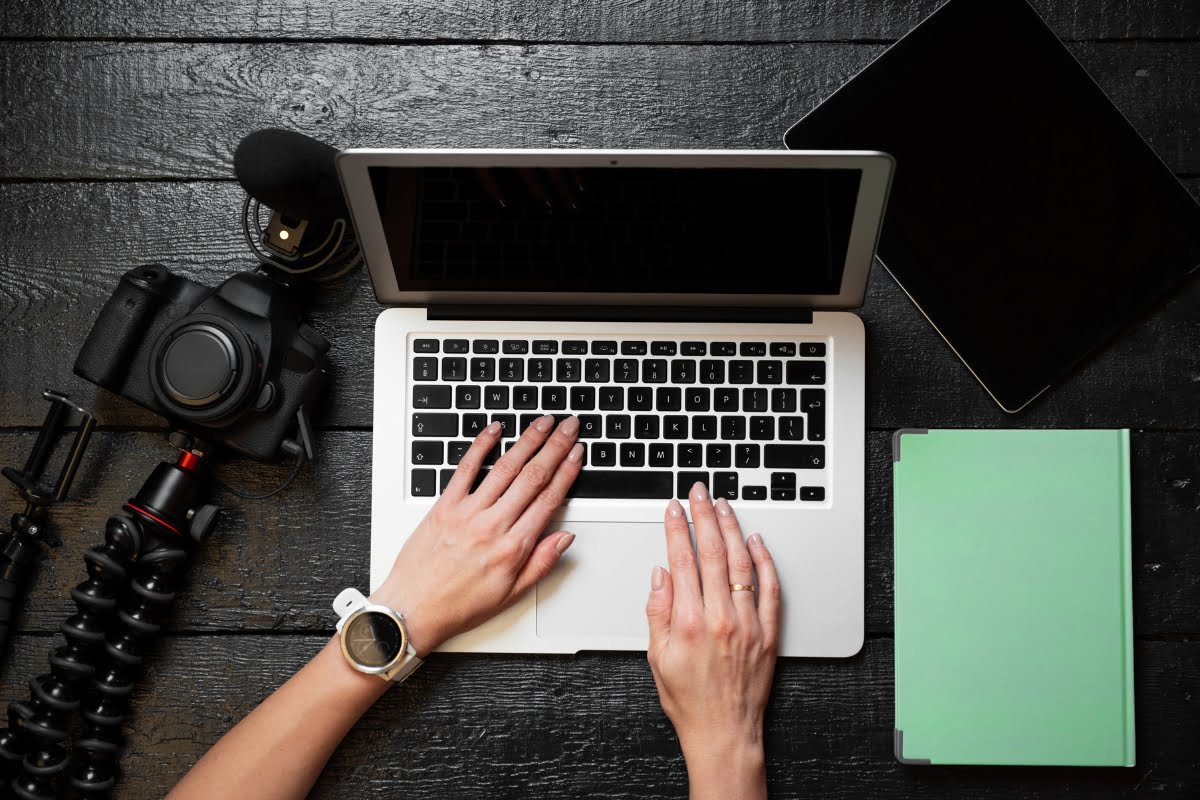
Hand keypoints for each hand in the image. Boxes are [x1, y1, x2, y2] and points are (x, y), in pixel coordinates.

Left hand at [372, 414, 582, 654]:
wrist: (412, 610)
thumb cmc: (459, 605)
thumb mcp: (511, 594)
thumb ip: (542, 563)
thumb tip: (566, 537)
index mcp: (512, 548)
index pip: (548, 499)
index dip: (567, 472)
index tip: (577, 453)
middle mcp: (492, 525)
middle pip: (532, 477)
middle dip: (555, 446)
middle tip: (569, 426)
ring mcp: (467, 512)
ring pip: (505, 468)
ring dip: (527, 440)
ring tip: (543, 422)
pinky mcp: (443, 506)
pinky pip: (465, 469)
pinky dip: (481, 446)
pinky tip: (495, 430)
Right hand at [645, 483, 779, 798]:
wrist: (723, 732)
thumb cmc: (688, 700)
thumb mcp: (656, 657)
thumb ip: (657, 611)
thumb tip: (660, 575)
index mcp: (689, 621)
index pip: (682, 560)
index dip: (677, 528)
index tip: (674, 509)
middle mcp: (721, 617)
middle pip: (713, 552)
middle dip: (705, 516)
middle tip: (700, 493)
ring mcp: (748, 623)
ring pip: (742, 563)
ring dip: (732, 529)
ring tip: (724, 507)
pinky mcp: (768, 633)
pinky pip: (770, 588)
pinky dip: (765, 561)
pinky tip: (757, 541)